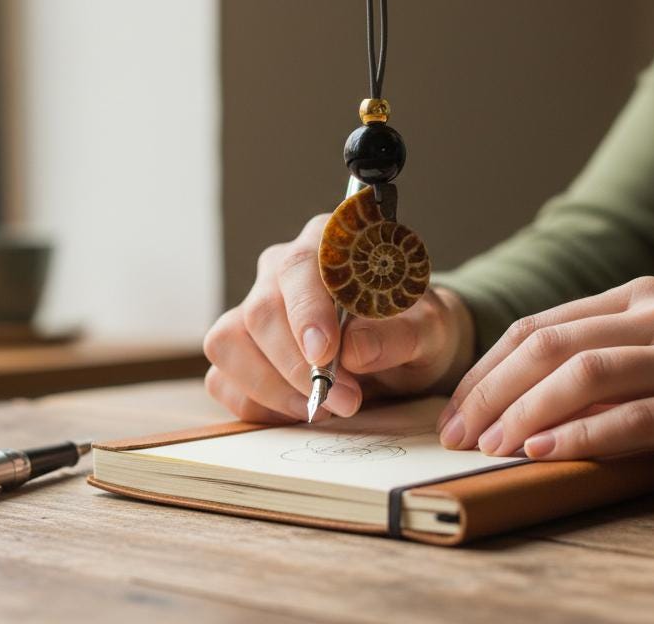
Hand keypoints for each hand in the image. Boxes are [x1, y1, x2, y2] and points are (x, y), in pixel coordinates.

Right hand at [204, 214, 474, 422]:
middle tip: (347, 400)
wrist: (409, 354)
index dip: (306, 311)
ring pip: (229, 343)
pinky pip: (223, 379)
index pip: (298, 266)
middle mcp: (279, 272)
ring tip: (325, 408)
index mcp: (326, 245)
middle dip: (298, 365)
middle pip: (260, 311)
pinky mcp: (239, 352)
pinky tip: (299, 409)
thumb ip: (400, 334)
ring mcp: (251, 311)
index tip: (326, 354)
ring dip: (273, 387)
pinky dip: (258, 405)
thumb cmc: (416, 329)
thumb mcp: (431, 331)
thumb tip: (353, 349)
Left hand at [437, 276, 653, 487]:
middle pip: (548, 343)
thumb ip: (614, 358)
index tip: (456, 408)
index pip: (540, 326)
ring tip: (489, 446)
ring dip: (524, 411)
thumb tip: (527, 400)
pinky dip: (582, 433)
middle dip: (490, 390)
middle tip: (457, 433)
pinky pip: (636, 416)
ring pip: (584, 372)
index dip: (488, 368)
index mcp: (643, 298)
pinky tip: (545, 450)